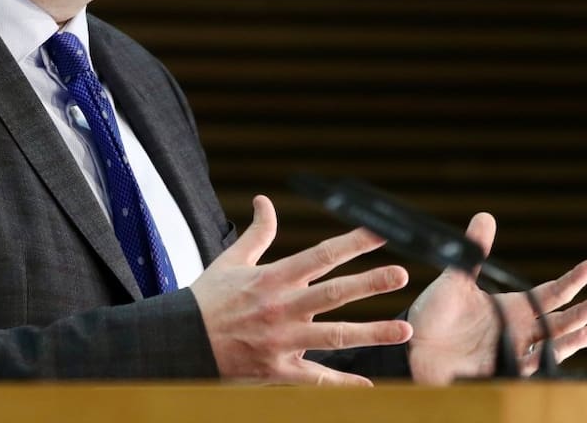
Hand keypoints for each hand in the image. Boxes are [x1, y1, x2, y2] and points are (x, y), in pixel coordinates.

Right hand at [191, 195, 412, 384]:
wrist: (183, 339)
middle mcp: (282, 307)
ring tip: (404, 330)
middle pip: (334, 293)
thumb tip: (265, 200)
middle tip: (400, 274)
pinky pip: (316, 378)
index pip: (319, 255)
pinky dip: (343, 385)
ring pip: (334, 336)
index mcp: (273, 278)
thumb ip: (257, 232)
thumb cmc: (208, 298)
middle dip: (369, 283)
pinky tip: (369, 386)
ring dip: (371, 332)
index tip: (378, 234)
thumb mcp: (231, 261)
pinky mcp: (278, 369)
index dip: (351, 244)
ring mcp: (282, 340)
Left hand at [407, 211, 586, 384]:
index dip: (574, 279)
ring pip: (553, 345)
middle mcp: (519, 330)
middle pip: (560, 320)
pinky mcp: (501, 371)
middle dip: (582, 311)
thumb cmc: (434, 313)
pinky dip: (547, 360)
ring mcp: (513, 351)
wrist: (414, 345)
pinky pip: (530, 367)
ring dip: (574, 339)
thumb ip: (474, 252)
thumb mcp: (455, 279)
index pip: (552, 292)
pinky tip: (561, 351)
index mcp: (512, 307)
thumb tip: (486, 216)